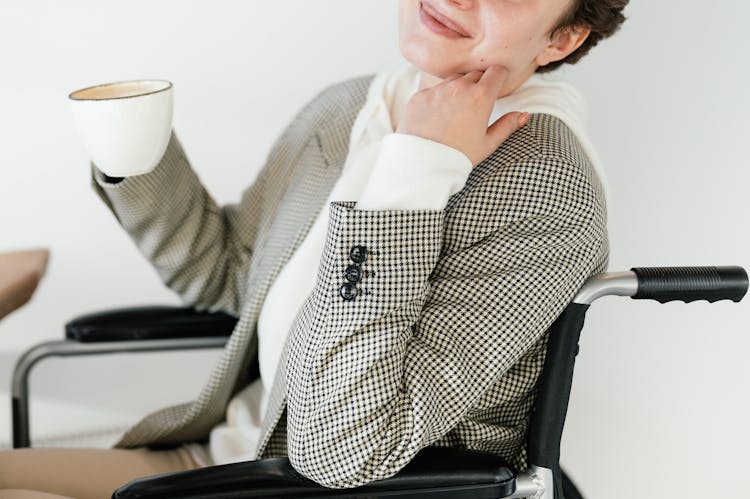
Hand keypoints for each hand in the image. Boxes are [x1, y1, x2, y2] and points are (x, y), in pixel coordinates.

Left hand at [396, 64, 528, 166]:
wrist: (423, 165)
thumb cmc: (458, 157)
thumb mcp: (487, 144)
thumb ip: (507, 126)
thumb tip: (523, 115)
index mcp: (481, 97)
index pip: (496, 71)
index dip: (499, 76)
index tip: (498, 84)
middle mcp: (459, 87)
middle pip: (475, 74)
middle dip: (478, 84)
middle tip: (476, 104)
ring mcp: (437, 90)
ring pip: (452, 80)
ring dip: (457, 89)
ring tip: (455, 113)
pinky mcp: (419, 96)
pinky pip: (433, 91)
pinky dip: (437, 99)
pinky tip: (436, 118)